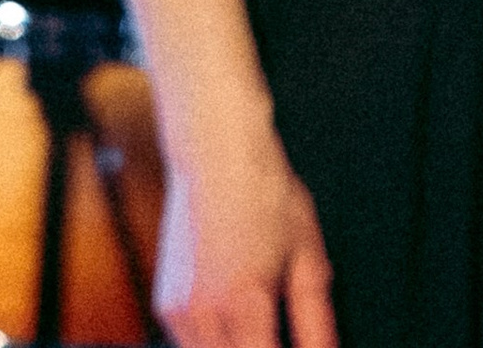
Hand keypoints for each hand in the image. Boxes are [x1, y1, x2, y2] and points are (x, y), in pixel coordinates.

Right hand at [153, 117, 336, 345]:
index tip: (302, 346)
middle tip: (279, 334)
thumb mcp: (306, 250)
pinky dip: (215, 342)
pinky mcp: (166, 306)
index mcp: (246, 302)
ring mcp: (180, 312)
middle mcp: (206, 314)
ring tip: (263, 327)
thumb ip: (316, 316)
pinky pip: (191, 345)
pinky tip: (236, 316)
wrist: (216, 154)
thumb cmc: (265, 192)